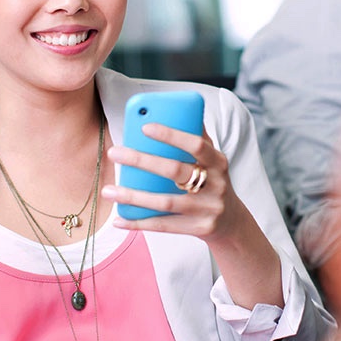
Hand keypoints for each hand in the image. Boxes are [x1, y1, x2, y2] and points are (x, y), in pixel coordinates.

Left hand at [103, 123, 240, 239]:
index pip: (195, 145)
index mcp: (218, 162)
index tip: (144, 127)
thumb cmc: (213, 184)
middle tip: (114, 152)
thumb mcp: (213, 161)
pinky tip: (119, 219)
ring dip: (133, 196)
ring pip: (165, 202)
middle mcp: (215, 185)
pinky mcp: (198, 229)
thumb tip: (180, 111)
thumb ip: (199, 139)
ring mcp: (207, 209)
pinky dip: (139, 223)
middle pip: (175, 171)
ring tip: (108, 190)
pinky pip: (164, 226)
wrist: (232, 223)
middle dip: (142, 161)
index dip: (171, 135)